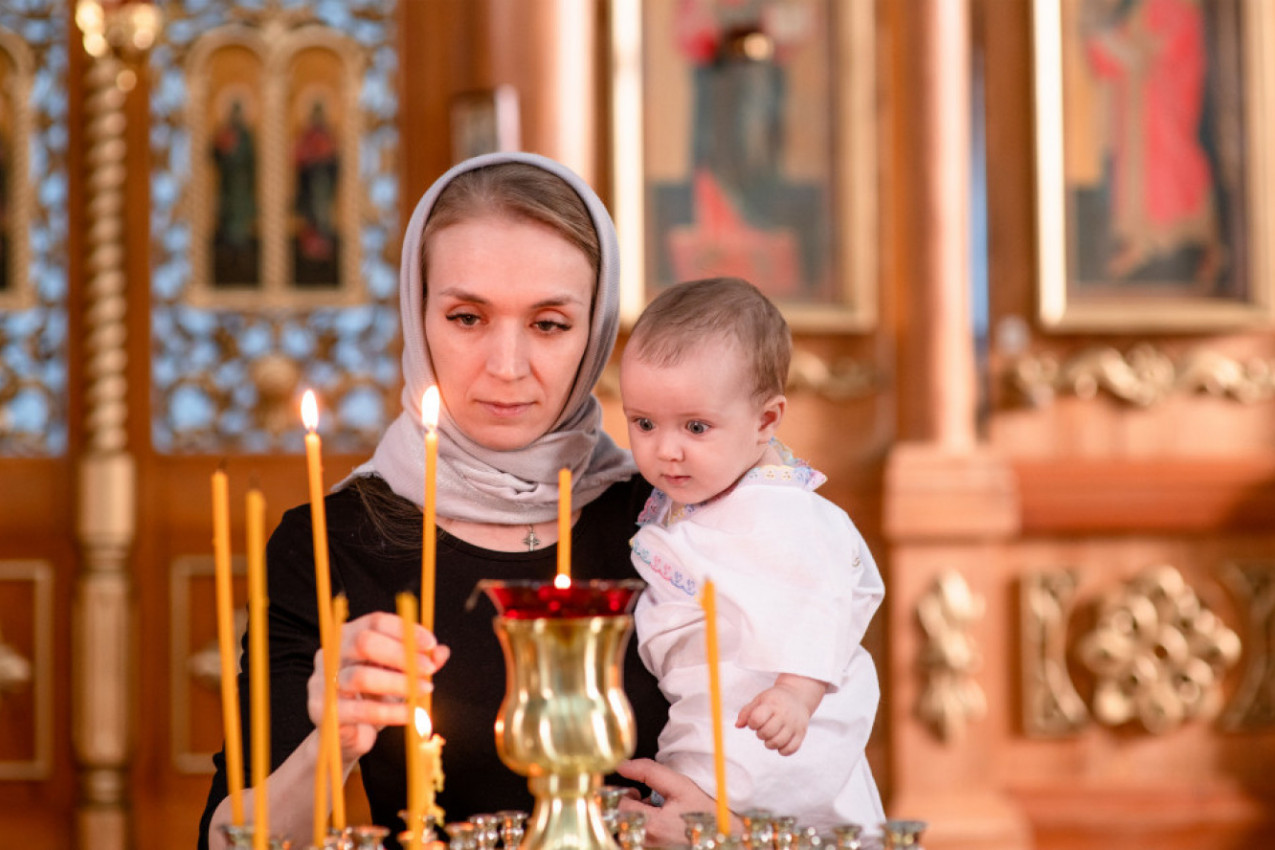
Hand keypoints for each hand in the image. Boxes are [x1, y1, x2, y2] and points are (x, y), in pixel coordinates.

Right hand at [306, 611, 449, 763]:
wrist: (349, 736)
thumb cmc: (374, 698)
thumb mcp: (399, 676)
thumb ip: (419, 662)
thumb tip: (442, 652)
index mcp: (348, 636)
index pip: (375, 621)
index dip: (405, 630)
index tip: (431, 644)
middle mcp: (330, 654)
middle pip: (364, 642)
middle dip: (401, 655)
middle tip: (428, 669)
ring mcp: (322, 683)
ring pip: (361, 677)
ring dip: (400, 684)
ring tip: (424, 690)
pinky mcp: (323, 712)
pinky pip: (362, 710)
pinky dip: (393, 712)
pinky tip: (412, 714)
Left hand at [615, 758, 730, 846]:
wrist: (726, 838)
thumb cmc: (707, 813)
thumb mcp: (680, 785)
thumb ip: (648, 772)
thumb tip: (623, 765)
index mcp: (652, 825)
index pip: (620, 806)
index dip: (626, 794)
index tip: (638, 791)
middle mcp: (649, 843)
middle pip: (622, 820)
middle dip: (632, 807)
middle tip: (650, 801)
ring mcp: (652, 849)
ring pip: (630, 830)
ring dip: (639, 818)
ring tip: (661, 813)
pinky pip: (641, 839)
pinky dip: (646, 829)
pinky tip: (663, 825)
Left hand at [736, 680, 818, 755]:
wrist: (798, 696)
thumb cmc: (774, 700)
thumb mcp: (759, 700)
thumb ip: (746, 712)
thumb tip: (737, 726)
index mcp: (772, 704)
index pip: (756, 719)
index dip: (752, 723)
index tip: (754, 721)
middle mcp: (784, 715)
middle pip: (767, 733)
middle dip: (760, 734)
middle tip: (762, 729)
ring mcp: (794, 725)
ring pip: (778, 743)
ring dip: (769, 743)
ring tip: (770, 736)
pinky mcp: (801, 734)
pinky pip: (789, 750)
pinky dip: (782, 750)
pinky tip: (780, 741)